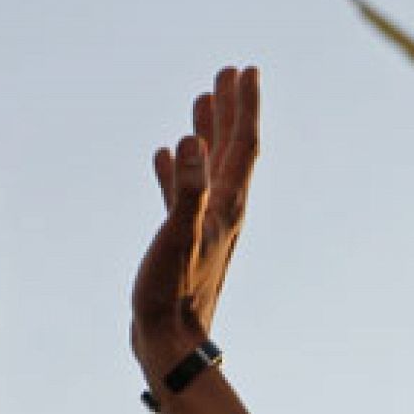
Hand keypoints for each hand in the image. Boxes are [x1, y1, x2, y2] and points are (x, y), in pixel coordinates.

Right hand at [131, 67, 259, 382]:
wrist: (170, 343)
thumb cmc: (172, 294)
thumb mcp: (177, 236)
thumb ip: (185, 190)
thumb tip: (192, 143)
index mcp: (227, 206)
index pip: (242, 145)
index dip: (245, 107)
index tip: (246, 71)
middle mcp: (222, 212)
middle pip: (231, 150)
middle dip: (231, 110)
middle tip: (229, 72)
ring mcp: (203, 226)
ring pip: (208, 168)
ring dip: (207, 133)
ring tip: (202, 101)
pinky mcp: (182, 240)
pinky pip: (182, 193)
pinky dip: (177, 170)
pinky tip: (167, 156)